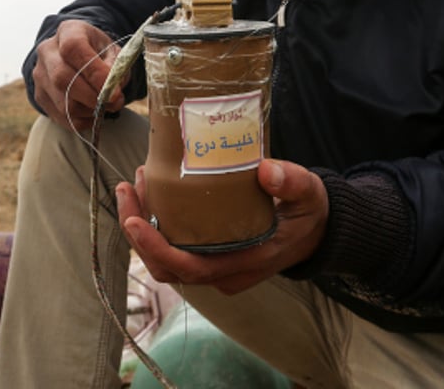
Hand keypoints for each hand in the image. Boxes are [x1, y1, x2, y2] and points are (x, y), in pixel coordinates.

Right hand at [31, 19, 124, 130]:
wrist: (77, 56)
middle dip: (92, 96)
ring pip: (62, 102)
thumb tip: (112, 93)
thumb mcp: (112, 51)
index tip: (114, 90)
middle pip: (62, 78)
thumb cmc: (99, 52)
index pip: (73, 49)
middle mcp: (47, 51)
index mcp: (68, 31)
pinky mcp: (40, 95)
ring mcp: (40, 75)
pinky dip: (82, 121)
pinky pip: (61, 117)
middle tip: (114, 102)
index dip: (94, 72)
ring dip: (89, 110)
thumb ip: (115, 69)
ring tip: (105, 106)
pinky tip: (93, 113)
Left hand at [116, 159, 328, 294]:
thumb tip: (266, 170)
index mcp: (245, 262)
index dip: (156, 249)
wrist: (315, 230)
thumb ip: (292, 181)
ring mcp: (214, 266)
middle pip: (166, 265)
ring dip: (142, 225)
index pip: (189, 268)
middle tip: (128, 189)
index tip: (135, 221)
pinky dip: (155, 222)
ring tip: (135, 184)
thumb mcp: (308, 193)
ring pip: (164, 258)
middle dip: (137, 232)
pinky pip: (173, 247)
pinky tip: (151, 189)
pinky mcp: (209, 254)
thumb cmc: (308, 212)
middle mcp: (224, 272)